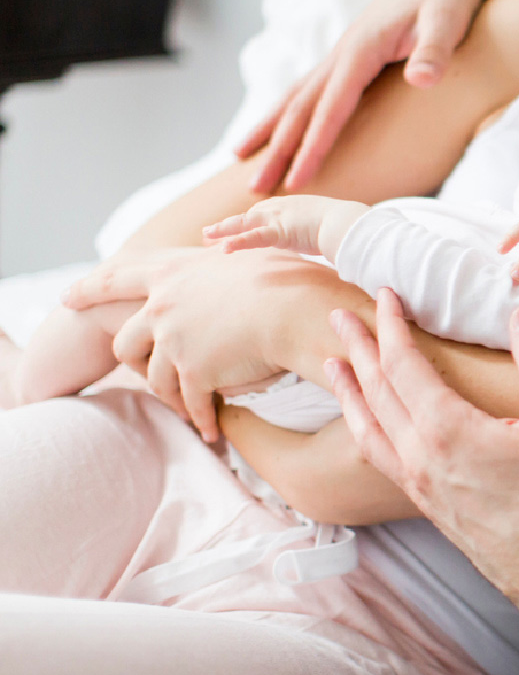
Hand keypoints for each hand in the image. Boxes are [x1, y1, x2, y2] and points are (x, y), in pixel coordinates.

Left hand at [64, 248, 304, 442]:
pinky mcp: (195, 371)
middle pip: (127, 342)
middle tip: (135, 374)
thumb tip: (218, 244)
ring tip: (189, 409)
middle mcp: (163, 306)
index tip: (66, 297)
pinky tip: (210, 431)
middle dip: (131, 363)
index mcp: (172, 272)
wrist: (295, 308)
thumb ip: (219, 256)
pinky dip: (201, 418)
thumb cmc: (285, 277)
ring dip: (172, 397)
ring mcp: (175, 341)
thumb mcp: (242, 255)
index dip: (90, 288)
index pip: (117, 278)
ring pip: (156, 379)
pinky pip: (191, 402)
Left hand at [203, 195, 367, 261]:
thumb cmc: (348, 226)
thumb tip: (331, 246)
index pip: (263, 214)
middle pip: (248, 217)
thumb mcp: (330, 228)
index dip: (246, 223)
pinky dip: (238, 242)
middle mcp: (282, 208)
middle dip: (228, 226)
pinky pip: (254, 238)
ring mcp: (279, 217)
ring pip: (243, 224)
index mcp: (292, 206)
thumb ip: (322, 234)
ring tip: (206, 237)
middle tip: (209, 235)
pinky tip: (224, 249)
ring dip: (223, 230)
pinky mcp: (280, 231)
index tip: (234, 230)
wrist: (351, 223)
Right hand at [238, 0, 487, 193]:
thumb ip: (436, 49)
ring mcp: (344, 53)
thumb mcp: (451, 17)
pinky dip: (290, 112)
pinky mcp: (352, 55)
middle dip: (277, 150)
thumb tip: (422, 79)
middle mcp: (343, 52)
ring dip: (270, 130)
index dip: (313, 147)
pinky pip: (312, 90)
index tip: (297, 183)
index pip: (331, 108)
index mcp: (362, 49)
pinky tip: (280, 127)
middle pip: (301, 107)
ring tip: (241, 159)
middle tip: (253, 190)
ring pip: (297, 96)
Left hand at [326, 290, 518, 602]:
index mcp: (446, 428)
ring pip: (367, 428)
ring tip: (334, 368)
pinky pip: (379, 456)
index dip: (391, 325)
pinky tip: (369, 427)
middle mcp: (419, 455)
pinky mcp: (427, 505)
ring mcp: (419, 483)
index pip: (404, 364)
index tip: (384, 295)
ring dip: (349, 391)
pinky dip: (364, 429)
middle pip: (375, 391)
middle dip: (357, 349)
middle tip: (339, 317)